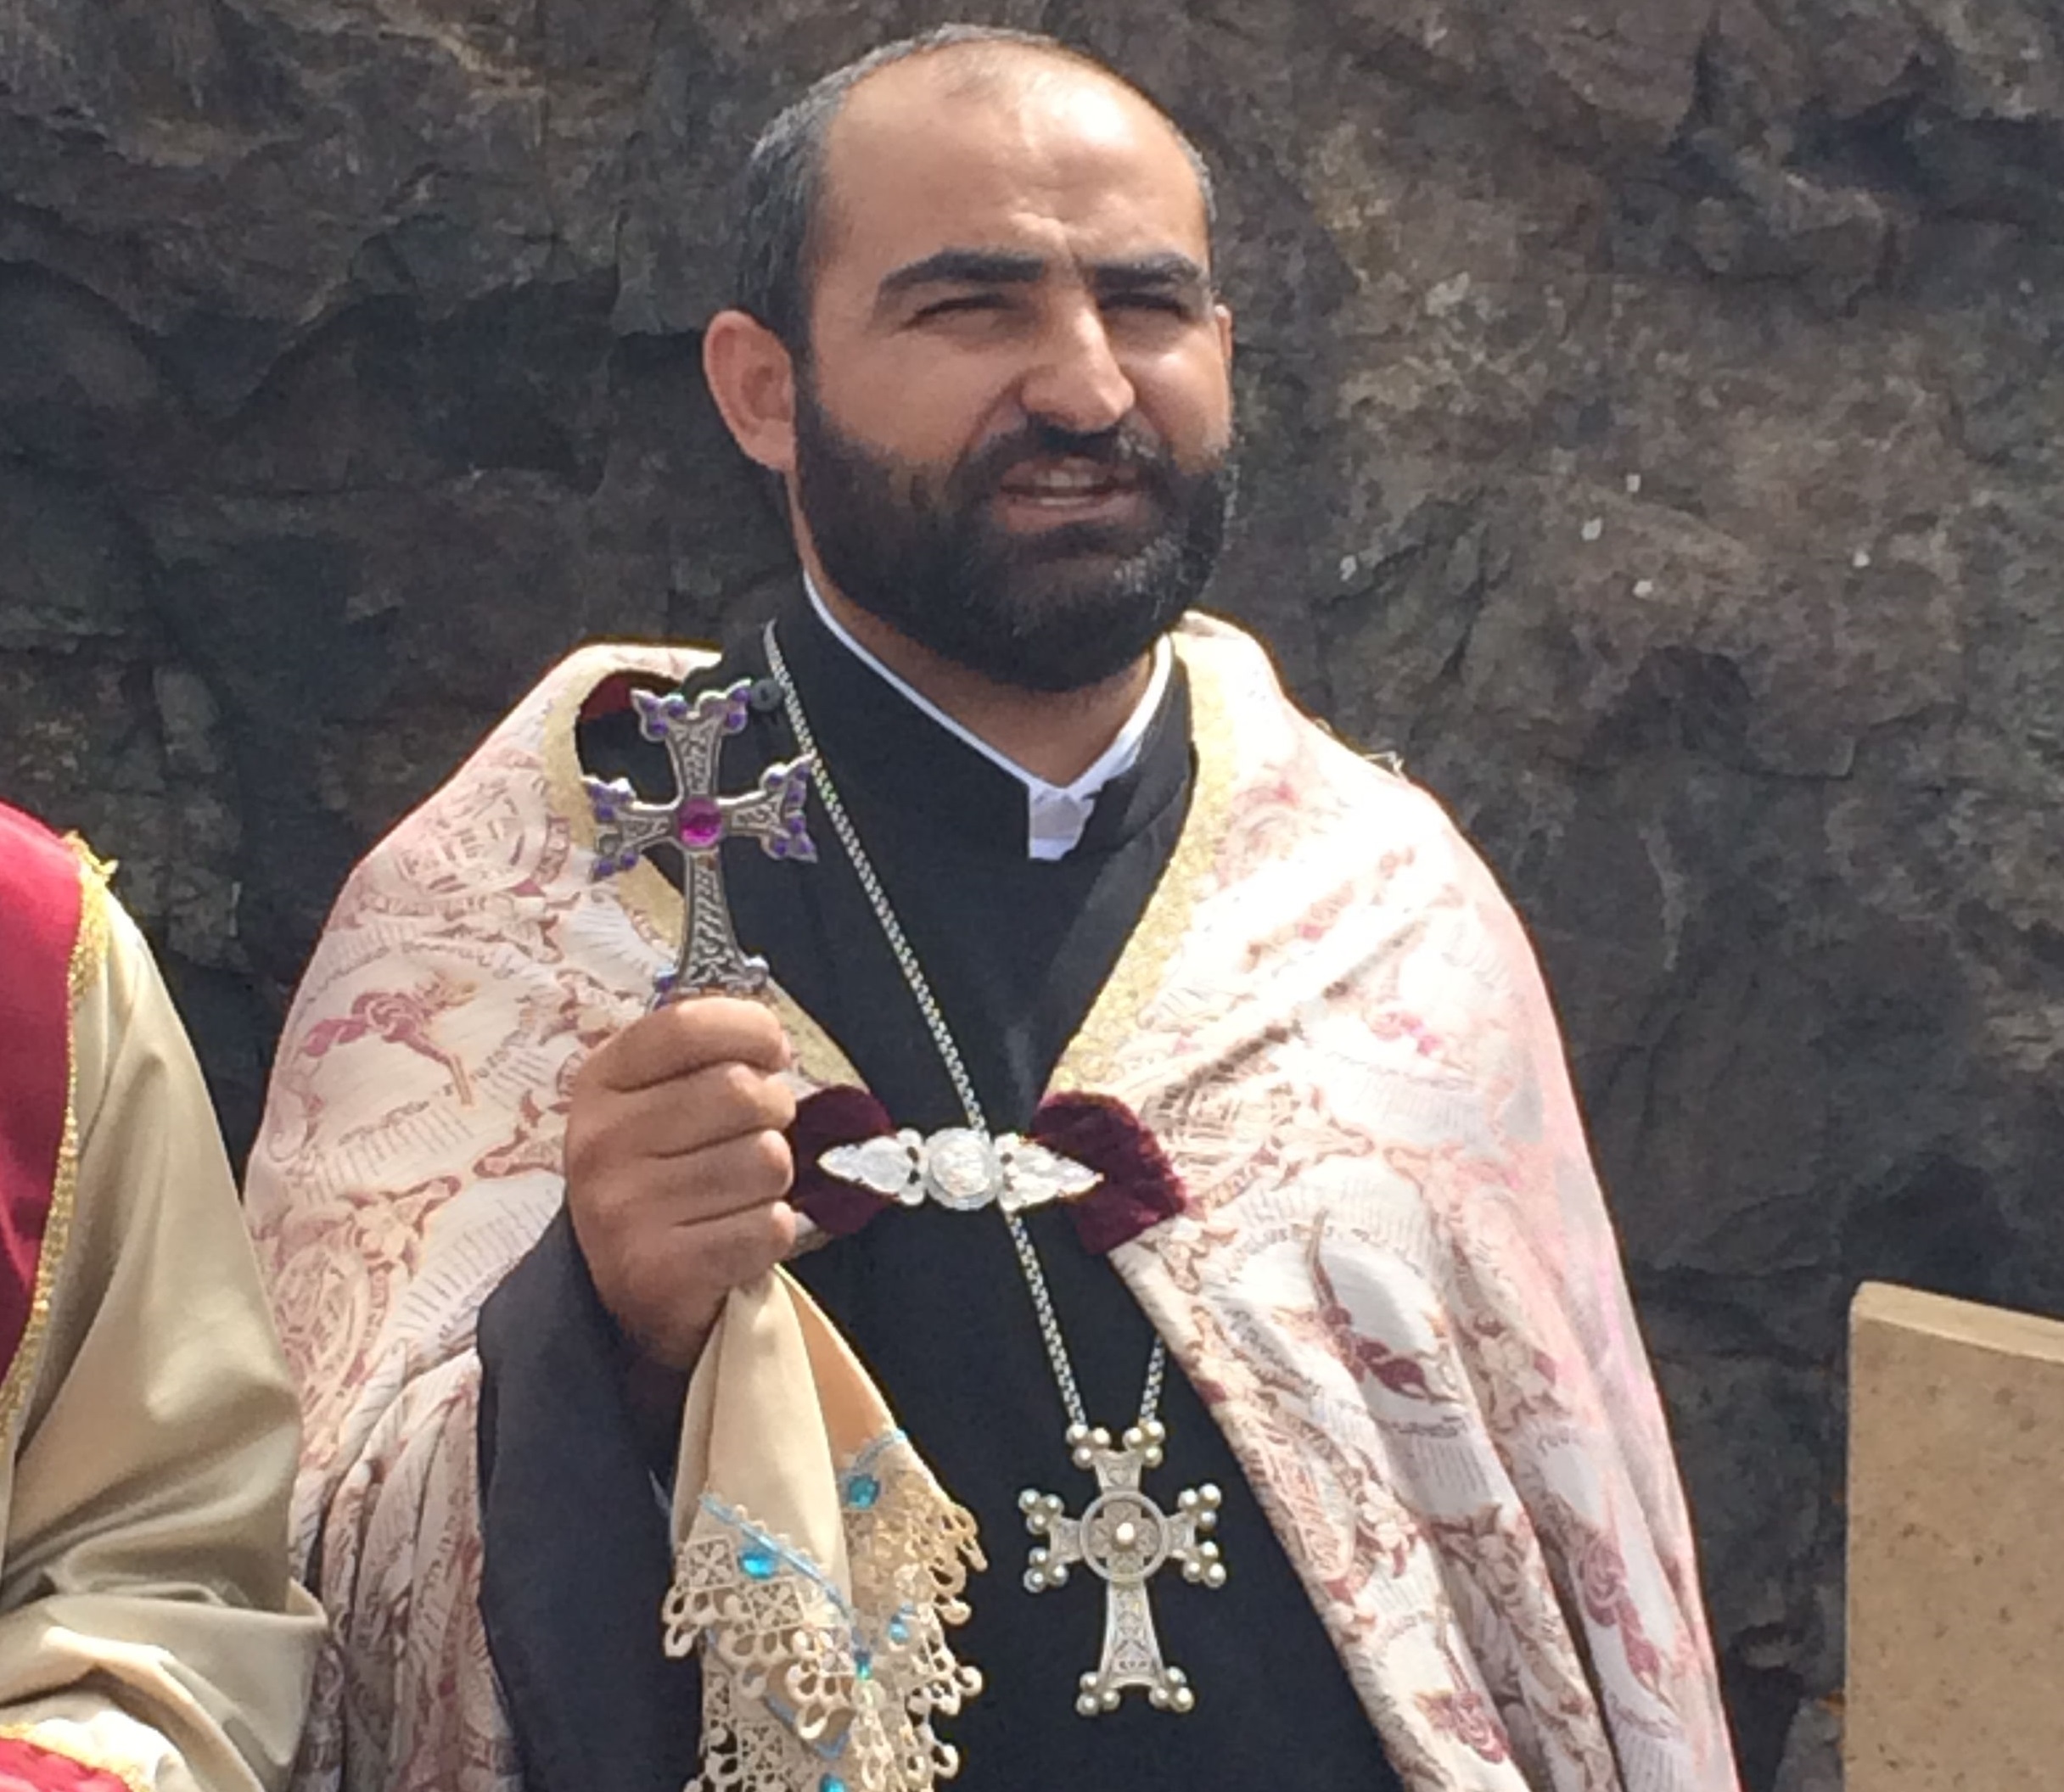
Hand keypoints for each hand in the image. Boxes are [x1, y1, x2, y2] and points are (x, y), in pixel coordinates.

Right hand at [564, 997, 797, 1369]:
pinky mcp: (657, 1272)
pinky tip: (734, 1238)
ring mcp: (622, 1210)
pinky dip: (770, 1231)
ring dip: (772, 1179)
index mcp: (599, 1083)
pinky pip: (769, 1226)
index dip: (751, 1029)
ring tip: (735, 1194)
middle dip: (774, 1112)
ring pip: (766, 1159)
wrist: (624, 1289)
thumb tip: (770, 1040)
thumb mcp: (657, 1100)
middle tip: (755, 1136)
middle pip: (741, 1091)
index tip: (774, 1053)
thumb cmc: (663, 1174)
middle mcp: (598, 1142)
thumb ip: (704, 1056)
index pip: (688, 1026)